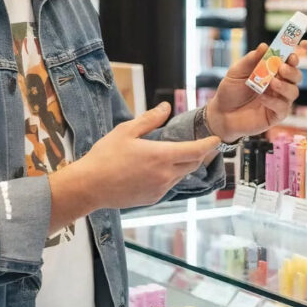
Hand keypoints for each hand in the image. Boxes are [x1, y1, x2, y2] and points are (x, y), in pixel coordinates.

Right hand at [48, 102, 218, 228]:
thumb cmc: (105, 156)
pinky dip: (172, 175)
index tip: (217, 139)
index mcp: (161, 156)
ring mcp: (161, 189)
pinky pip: (170, 185)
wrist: (89, 187)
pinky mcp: (154, 198)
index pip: (196, 150)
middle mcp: (166, 175)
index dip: (209, 144)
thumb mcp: (126, 131)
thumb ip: (149, 119)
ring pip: (182, 175)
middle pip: (193, 164)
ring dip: (185, 165)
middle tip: (203, 144)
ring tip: (179, 154)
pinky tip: (160, 169)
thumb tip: (166, 107)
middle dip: (200, 154)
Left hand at [205, 43, 301, 141]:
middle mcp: (278, 86)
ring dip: (285, 86)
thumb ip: (251, 59)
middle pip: (296, 77)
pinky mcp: (275, 116)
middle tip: (282, 68)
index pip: (288, 63)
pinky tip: (262, 98)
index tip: (290, 55)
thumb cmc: (230, 91)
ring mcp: (278, 101)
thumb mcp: (237, 72)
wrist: (221, 113)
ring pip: (293, 92)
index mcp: (271, 73)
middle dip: (292, 71)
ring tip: (272, 83)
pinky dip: (275, 102)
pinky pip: (283, 108)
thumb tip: (264, 46)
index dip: (292, 59)